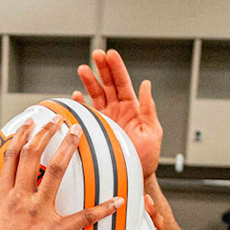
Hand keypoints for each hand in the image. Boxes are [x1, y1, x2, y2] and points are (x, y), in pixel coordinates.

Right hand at [0, 118, 118, 229]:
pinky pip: (83, 216)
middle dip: (45, 133)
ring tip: (77, 134)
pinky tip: (118, 200)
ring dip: (67, 149)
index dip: (21, 137)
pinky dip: (103, 208)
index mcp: (3, 198)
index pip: (10, 158)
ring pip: (54, 172)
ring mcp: (38, 215)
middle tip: (58, 120)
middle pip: (32, 155)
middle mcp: (20, 200)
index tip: (29, 124)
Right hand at [73, 49, 161, 177]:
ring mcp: (106, 118)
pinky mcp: (96, 128)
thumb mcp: (152, 132)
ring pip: (96, 94)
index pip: (123, 83)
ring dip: (90, 81)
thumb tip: (146, 85)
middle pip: (108, 84)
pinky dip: (81, 104)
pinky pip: (87, 112)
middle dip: (102, 68)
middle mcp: (118, 110)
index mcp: (132, 108)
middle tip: (96, 54)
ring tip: (83, 69)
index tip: (111, 54)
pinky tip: (77, 95)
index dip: (117, 68)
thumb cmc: (147, 156)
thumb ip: (148, 109)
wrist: (136, 176)